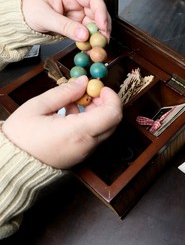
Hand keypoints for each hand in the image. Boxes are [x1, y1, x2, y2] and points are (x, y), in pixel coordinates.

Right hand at [2, 76, 121, 168]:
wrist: (12, 164)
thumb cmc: (20, 136)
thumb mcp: (37, 107)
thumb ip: (64, 93)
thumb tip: (83, 81)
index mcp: (78, 132)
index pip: (112, 114)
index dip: (112, 97)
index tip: (100, 87)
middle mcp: (87, 144)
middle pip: (112, 121)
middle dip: (105, 102)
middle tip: (88, 91)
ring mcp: (86, 151)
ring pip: (104, 127)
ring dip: (96, 111)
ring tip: (74, 100)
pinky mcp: (82, 154)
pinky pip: (94, 134)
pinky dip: (89, 120)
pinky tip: (70, 112)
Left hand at [22, 0, 110, 41]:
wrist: (20, 17)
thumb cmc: (28, 8)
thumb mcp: (44, 16)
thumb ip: (65, 26)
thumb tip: (84, 35)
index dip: (101, 11)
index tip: (102, 26)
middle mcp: (78, 1)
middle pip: (98, 13)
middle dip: (102, 28)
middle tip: (102, 42)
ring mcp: (79, 13)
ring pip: (96, 25)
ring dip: (97, 37)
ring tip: (95, 48)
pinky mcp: (78, 25)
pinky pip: (88, 34)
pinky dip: (90, 42)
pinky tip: (89, 49)